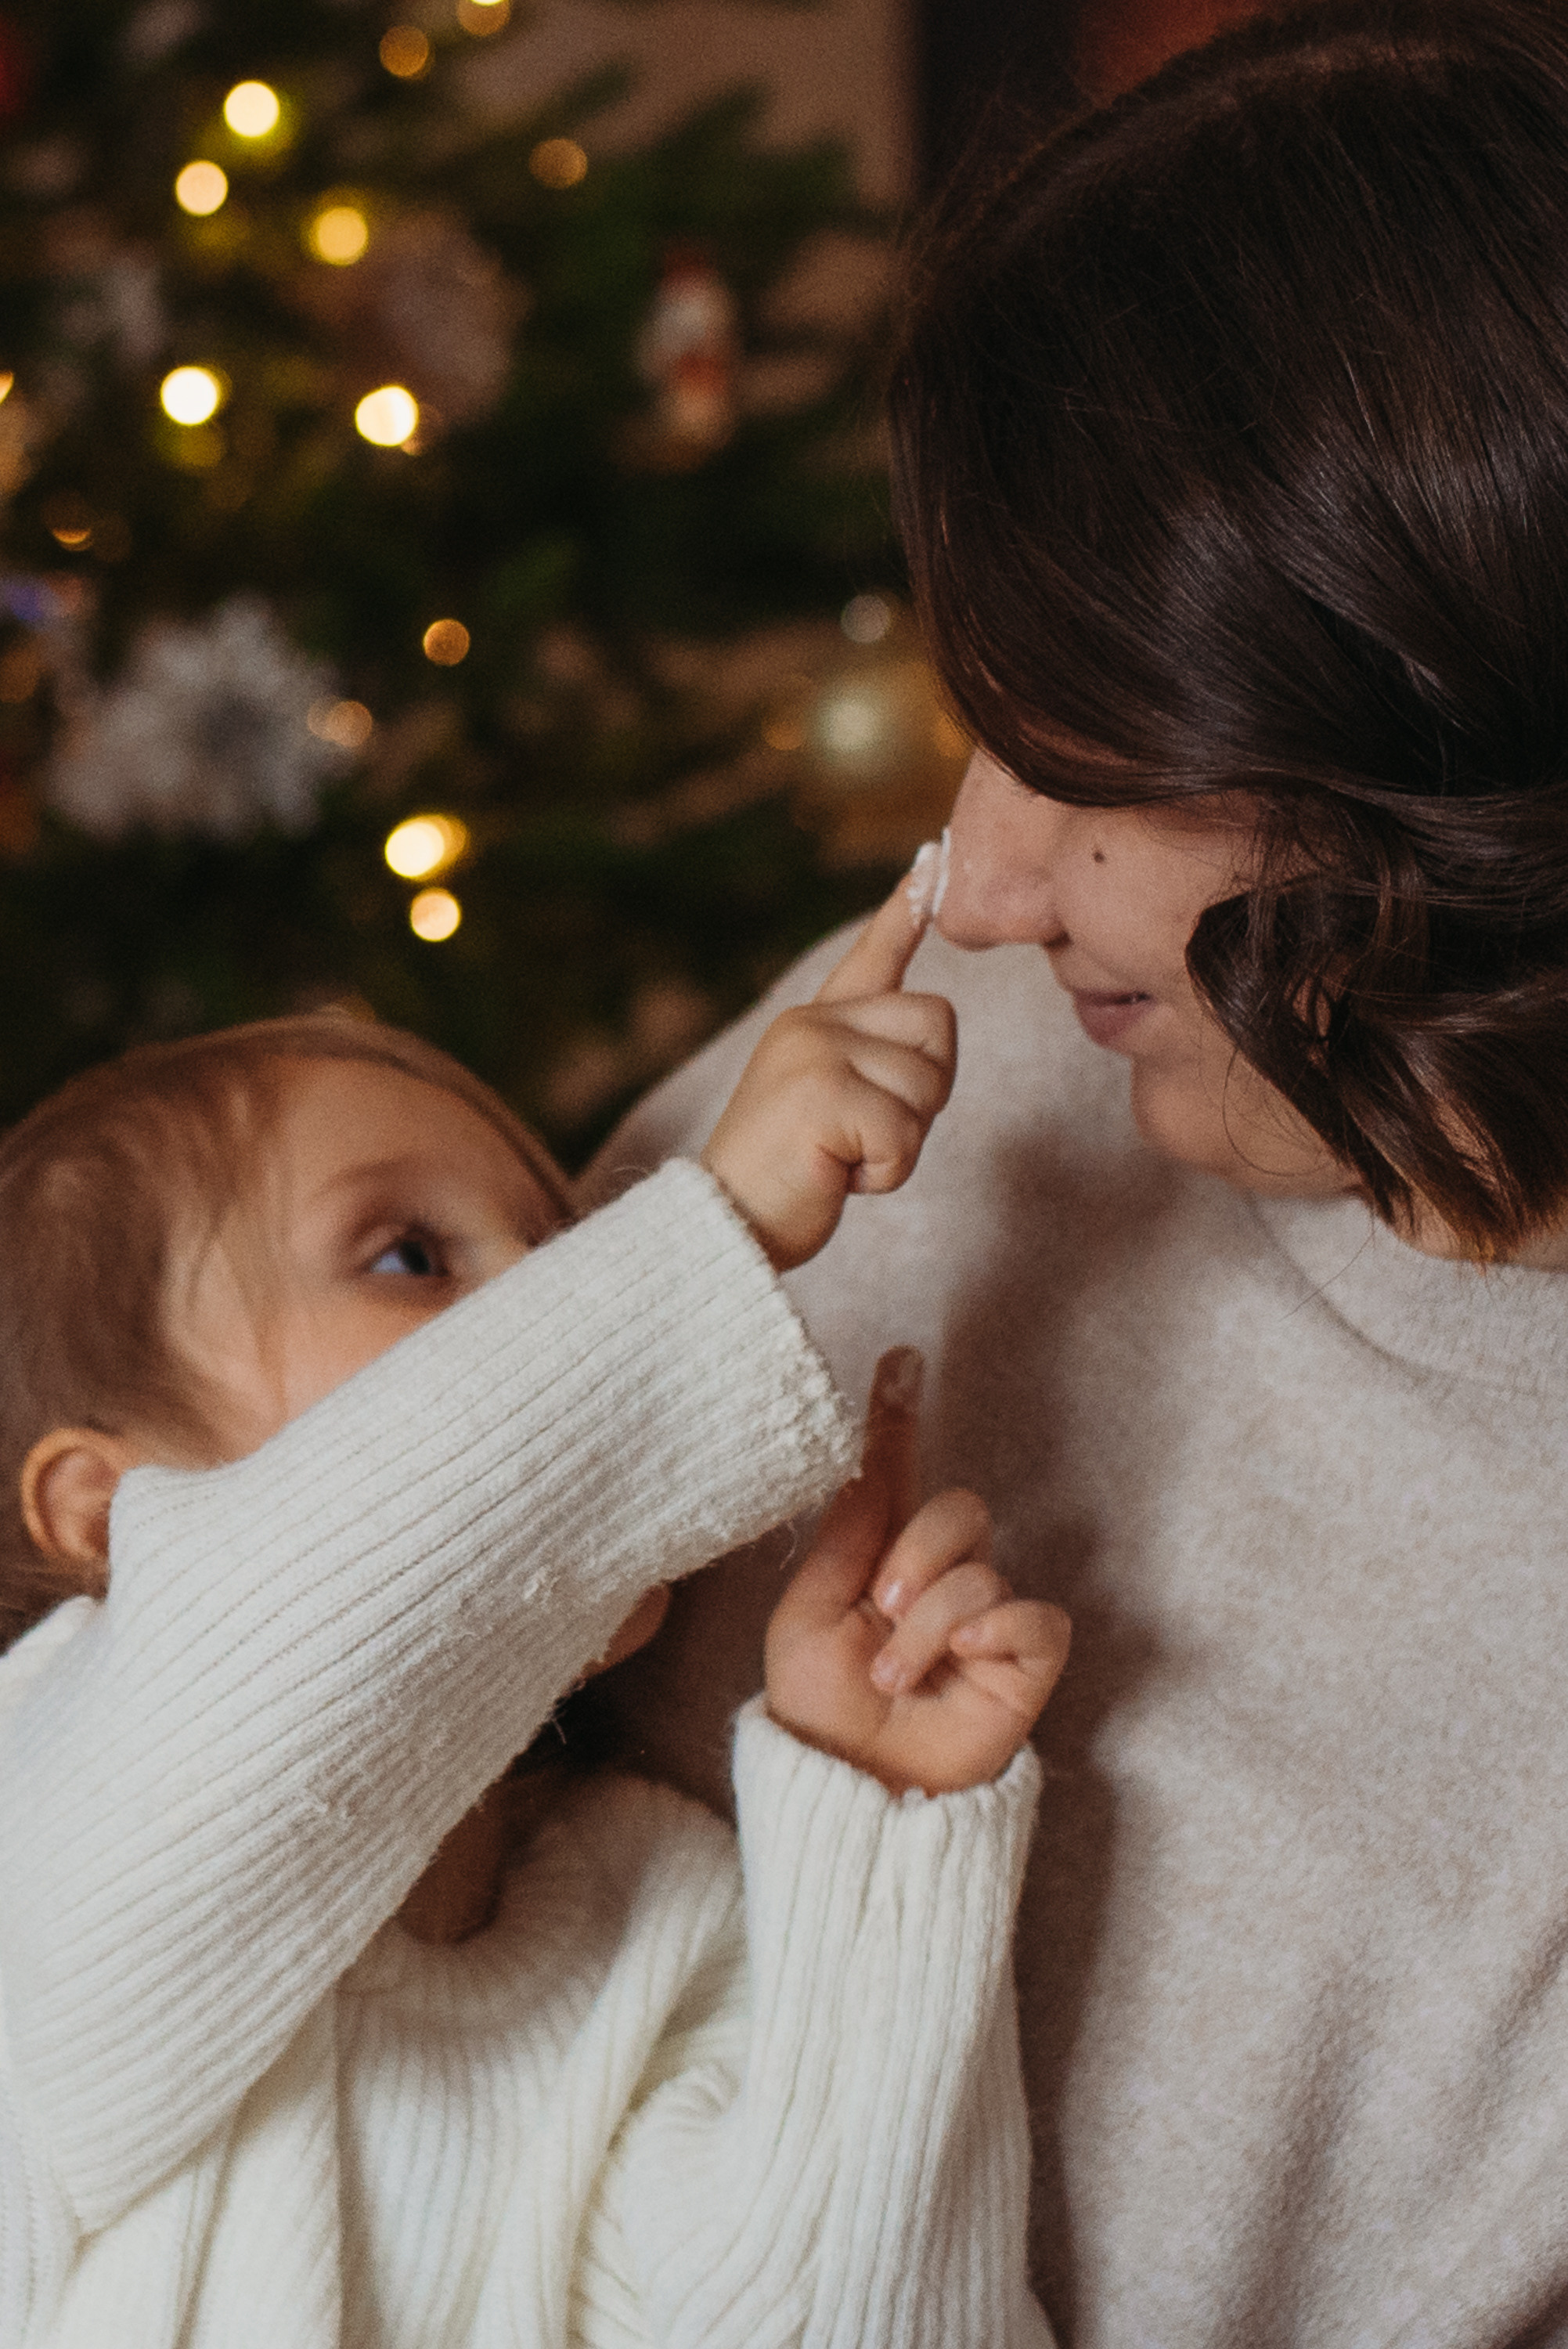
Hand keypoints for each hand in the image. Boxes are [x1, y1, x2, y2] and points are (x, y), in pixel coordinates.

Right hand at [700, 876, 955, 1270]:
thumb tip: (932, 1033)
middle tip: (866, 1134)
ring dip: (902, 1143)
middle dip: (926, 1091)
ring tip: (842, 1158)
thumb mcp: (824, 1105)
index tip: (935, 854)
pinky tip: (839, 1177)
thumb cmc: (783, 1179)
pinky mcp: (823, 1096)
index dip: (907, 907)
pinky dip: (887, 1173)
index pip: (873, 955)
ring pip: (928, 1086)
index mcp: (812, 1022)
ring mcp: (815, 1053)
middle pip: (938, 1027)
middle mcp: (813, 1023)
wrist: (720, 1229)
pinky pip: (905, 1133)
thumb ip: (866, 1063)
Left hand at [765, 1349, 1069, 1794]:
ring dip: (930, 1620)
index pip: (899, 1474)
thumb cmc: (820, 1709)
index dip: (900, 1415)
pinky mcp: (1025, 1660)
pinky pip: (1031, 1615)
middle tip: (883, 1607)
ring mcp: (987, 1617)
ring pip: (982, 1567)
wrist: (851, 1786)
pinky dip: (993, 1630)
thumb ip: (847, 1534)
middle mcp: (940, 1577)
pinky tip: (962, 1660)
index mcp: (880, 1557)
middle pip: (958, 1508)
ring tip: (896, 1675)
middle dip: (917, 1553)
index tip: (900, 1358)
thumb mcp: (808, 1614)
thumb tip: (869, 1458)